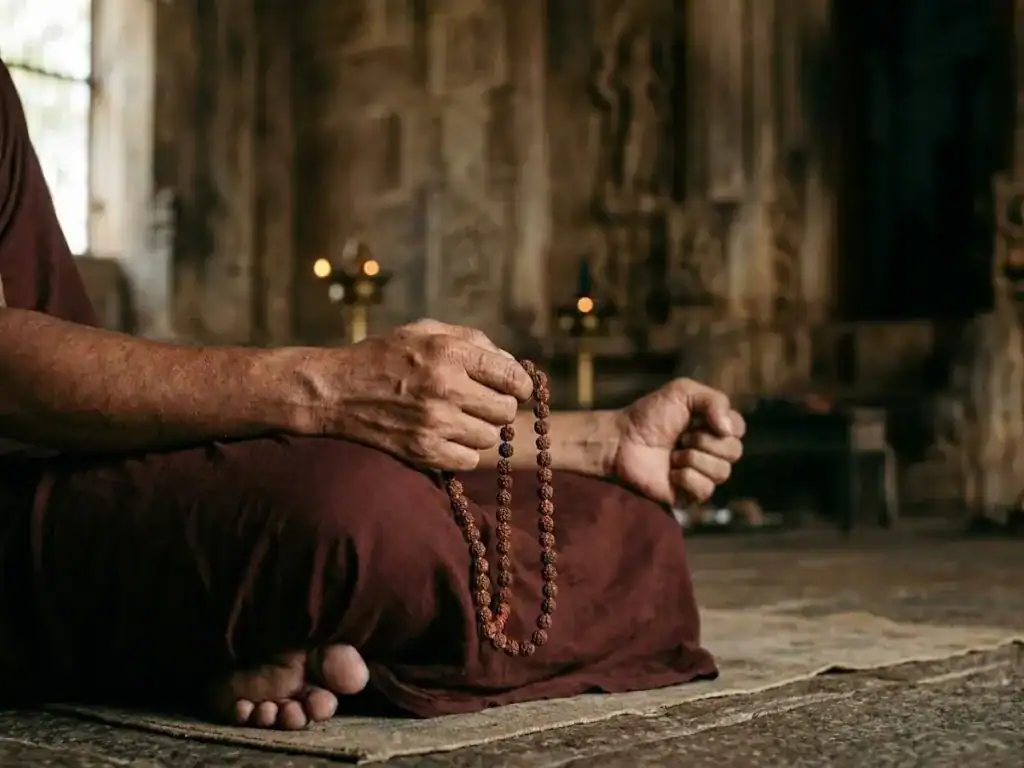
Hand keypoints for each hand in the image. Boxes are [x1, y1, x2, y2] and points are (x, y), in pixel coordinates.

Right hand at [317, 319, 532, 469]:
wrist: (336, 391)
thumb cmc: (385, 356)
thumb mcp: (425, 331)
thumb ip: (472, 340)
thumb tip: (512, 364)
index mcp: (449, 353)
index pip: (512, 377)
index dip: (521, 385)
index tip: (516, 388)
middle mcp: (445, 387)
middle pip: (506, 411)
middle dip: (500, 406)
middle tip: (482, 403)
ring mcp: (434, 423)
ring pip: (490, 438)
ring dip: (480, 429)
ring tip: (458, 418)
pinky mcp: (423, 451)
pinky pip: (469, 460)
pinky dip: (464, 451)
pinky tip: (446, 436)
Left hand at [612, 378, 744, 505]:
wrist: (621, 440)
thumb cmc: (649, 415)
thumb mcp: (682, 391)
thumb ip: (715, 400)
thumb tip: (728, 430)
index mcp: (714, 428)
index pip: (738, 429)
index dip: (721, 424)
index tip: (697, 419)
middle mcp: (712, 453)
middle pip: (734, 452)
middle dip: (705, 441)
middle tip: (681, 437)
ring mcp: (701, 475)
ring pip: (722, 473)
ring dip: (692, 458)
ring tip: (673, 454)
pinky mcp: (689, 495)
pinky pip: (705, 490)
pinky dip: (685, 477)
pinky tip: (670, 472)